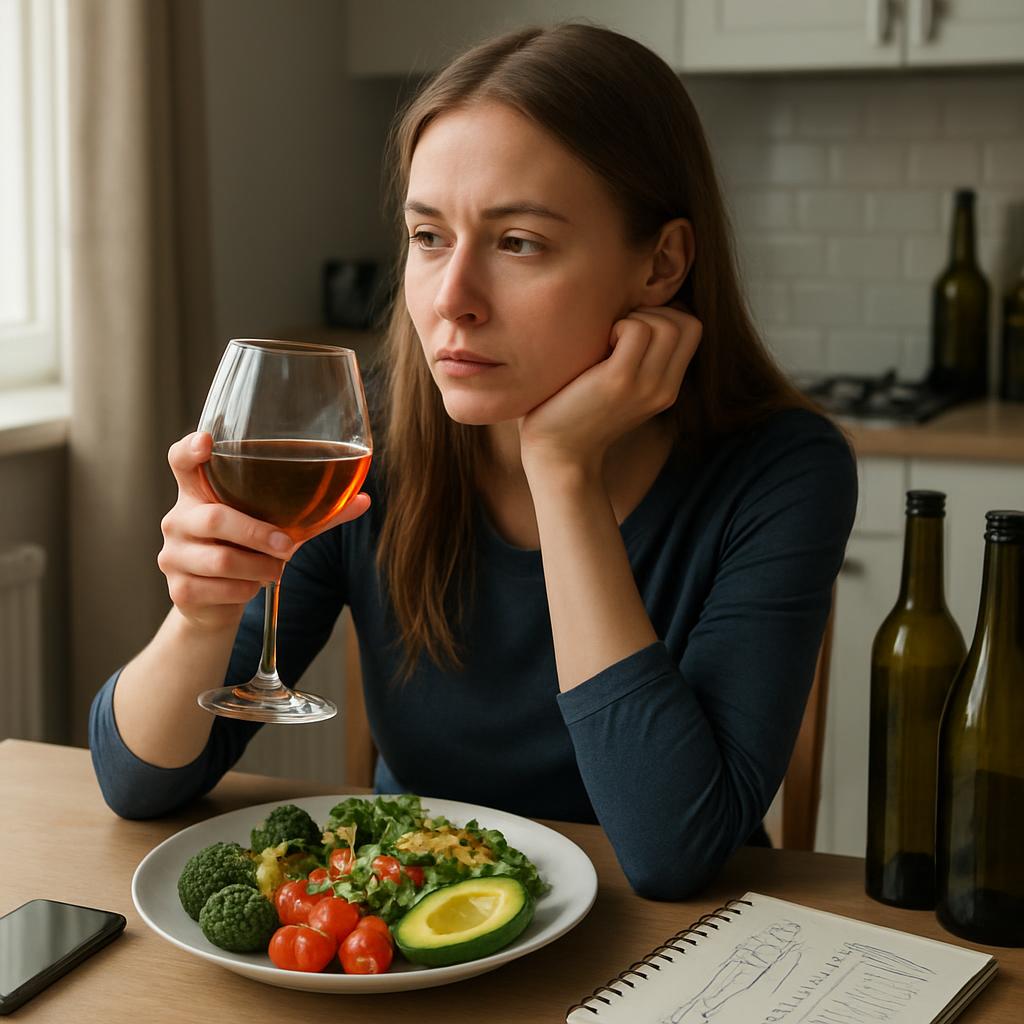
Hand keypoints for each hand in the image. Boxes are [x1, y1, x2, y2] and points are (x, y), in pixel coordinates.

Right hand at [158, 431, 370, 630]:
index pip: (182, 461)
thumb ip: (316, 514)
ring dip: (258, 568)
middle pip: (214, 519)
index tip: (206, 442)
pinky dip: (245, 591)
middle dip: (257, 534)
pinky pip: (218, 589)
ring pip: (221, 560)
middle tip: (286, 546)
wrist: (218, 603)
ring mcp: (174, 554)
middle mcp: (180, 518)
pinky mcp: (180, 589)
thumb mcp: (280, 528)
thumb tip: (364, 499)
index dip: (190, 449)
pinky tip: (252, 588)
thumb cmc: (250, 551)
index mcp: (201, 493)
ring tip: (275, 570)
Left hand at [518, 305, 701, 476]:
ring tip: (610, 339)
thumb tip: (637, 309)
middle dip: (654, 312)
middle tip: (620, 330)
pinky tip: (599, 345)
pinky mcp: (619, 380)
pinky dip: (618, 325)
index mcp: (667, 388)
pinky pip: (636, 330)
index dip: (667, 314)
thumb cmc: (577, 411)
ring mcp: (644, 385)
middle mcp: (663, 389)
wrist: (557, 453)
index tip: (633, 327)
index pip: (693, 329)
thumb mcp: (621, 386)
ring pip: (667, 325)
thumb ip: (639, 358)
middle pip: (687, 323)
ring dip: (636, 319)